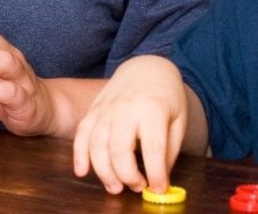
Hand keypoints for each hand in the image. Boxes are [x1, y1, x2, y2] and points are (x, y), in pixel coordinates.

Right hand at [72, 55, 187, 195]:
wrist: (147, 68)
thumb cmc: (166, 97)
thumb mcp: (178, 120)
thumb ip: (169, 151)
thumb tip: (158, 182)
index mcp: (153, 108)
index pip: (153, 147)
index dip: (156, 173)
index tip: (158, 188)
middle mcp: (126, 107)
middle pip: (120, 147)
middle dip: (127, 175)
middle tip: (138, 187)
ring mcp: (106, 107)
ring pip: (97, 143)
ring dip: (104, 171)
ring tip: (116, 187)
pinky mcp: (93, 109)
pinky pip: (81, 133)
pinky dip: (79, 154)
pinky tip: (82, 171)